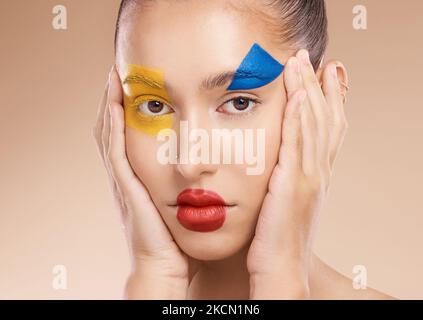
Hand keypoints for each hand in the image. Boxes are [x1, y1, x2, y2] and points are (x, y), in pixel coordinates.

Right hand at [93, 66, 189, 298]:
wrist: (165, 263)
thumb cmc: (176, 235)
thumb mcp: (177, 199)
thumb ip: (182, 179)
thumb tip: (202, 165)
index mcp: (137, 174)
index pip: (126, 133)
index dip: (125, 107)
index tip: (134, 82)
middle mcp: (125, 174)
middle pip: (111, 127)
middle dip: (113, 98)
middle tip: (119, 70)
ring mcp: (122, 180)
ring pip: (108, 133)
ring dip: (109, 103)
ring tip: (115, 75)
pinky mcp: (126, 186)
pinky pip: (114, 150)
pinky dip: (112, 124)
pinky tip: (115, 101)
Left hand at [247, 50, 347, 298]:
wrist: (281, 266)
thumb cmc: (279, 237)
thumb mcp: (288, 202)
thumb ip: (288, 178)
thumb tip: (282, 163)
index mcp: (317, 175)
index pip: (328, 129)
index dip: (330, 100)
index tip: (325, 74)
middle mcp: (318, 172)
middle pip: (324, 119)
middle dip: (319, 86)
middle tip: (313, 57)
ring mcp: (308, 177)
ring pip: (312, 125)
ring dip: (307, 90)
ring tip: (302, 61)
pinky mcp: (292, 184)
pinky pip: (296, 142)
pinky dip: (299, 115)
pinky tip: (297, 93)